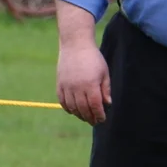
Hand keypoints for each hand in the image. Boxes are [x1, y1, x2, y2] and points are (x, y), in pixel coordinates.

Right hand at [56, 3, 110, 124]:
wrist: (75, 45)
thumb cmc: (93, 58)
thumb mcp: (104, 72)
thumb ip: (105, 89)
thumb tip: (107, 104)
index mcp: (90, 84)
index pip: (95, 106)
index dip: (99, 115)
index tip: (102, 119)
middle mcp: (77, 87)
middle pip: (83, 109)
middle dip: (90, 118)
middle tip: (94, 122)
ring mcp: (67, 86)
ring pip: (72, 107)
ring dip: (79, 115)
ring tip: (85, 117)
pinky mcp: (59, 84)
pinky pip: (62, 101)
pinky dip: (68, 108)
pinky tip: (74, 110)